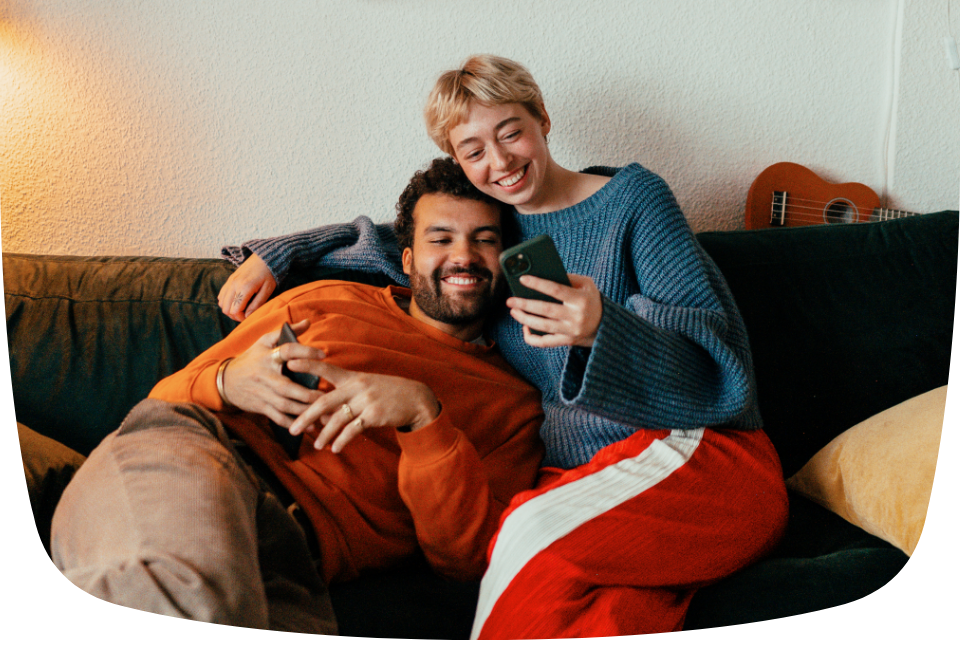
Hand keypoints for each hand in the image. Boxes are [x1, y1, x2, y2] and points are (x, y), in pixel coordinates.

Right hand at [218, 253, 277, 321]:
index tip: (249, 317)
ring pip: (221, 303)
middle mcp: (234, 284)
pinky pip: (221, 295)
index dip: (241, 318)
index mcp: (244, 288)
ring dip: (229, 309)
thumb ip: (257, 304)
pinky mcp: (229, 280)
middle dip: (235, 316)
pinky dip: (226, 302)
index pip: (235, 311)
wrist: (265, 257)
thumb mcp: (267, 290)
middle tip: (245, 315)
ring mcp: (230, 281)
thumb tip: (247, 317)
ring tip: (241, 309)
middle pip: (226, 309)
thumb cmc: (269, 274)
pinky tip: (236, 302)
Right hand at [221, 320, 323, 425]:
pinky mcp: (259, 406)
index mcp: (267, 355)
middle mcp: (264, 374)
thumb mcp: (264, 342)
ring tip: (322, 413)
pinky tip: (306, 426)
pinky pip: (277, 417)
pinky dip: (292, 423)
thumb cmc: (251, 359)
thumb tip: (308, 322)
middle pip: (287, 386)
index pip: (287, 351)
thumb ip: (287, 332)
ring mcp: (261, 392)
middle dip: (307, 394)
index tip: (323, 355)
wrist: (225, 380)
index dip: (304, 351)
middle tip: (326, 396)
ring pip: (284, 405)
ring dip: (303, 410)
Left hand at [287, 361, 440, 453]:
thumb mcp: (366, 385)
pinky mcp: (375, 414)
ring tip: (316, 444)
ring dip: (325, 433)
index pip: (326, 369)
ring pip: (337, 418)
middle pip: (324, 401)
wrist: (415, 398)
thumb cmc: (386, 392)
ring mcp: (366, 400)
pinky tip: (335, 448)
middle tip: (292, 428)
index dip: (308, 366)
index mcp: (352, 377)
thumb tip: (321, 411)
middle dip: (306, 415)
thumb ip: (345, 393)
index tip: (289, 362)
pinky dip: (342, 440)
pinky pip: (353, 429)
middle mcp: (357, 386)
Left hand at [506, 273, 602, 347]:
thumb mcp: (586, 284)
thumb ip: (567, 278)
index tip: (522, 279)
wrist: (606, 324)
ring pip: (543, 327)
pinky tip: (524, 328)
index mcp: (581, 299)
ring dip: (525, 319)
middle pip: (546, 310)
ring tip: (513, 311)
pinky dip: (532, 338)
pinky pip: (545, 342)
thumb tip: (542, 274)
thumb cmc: (591, 299)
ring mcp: (571, 331)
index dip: (538, 284)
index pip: (556, 290)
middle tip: (510, 300)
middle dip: (525, 304)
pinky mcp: (567, 342)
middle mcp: (576, 317)